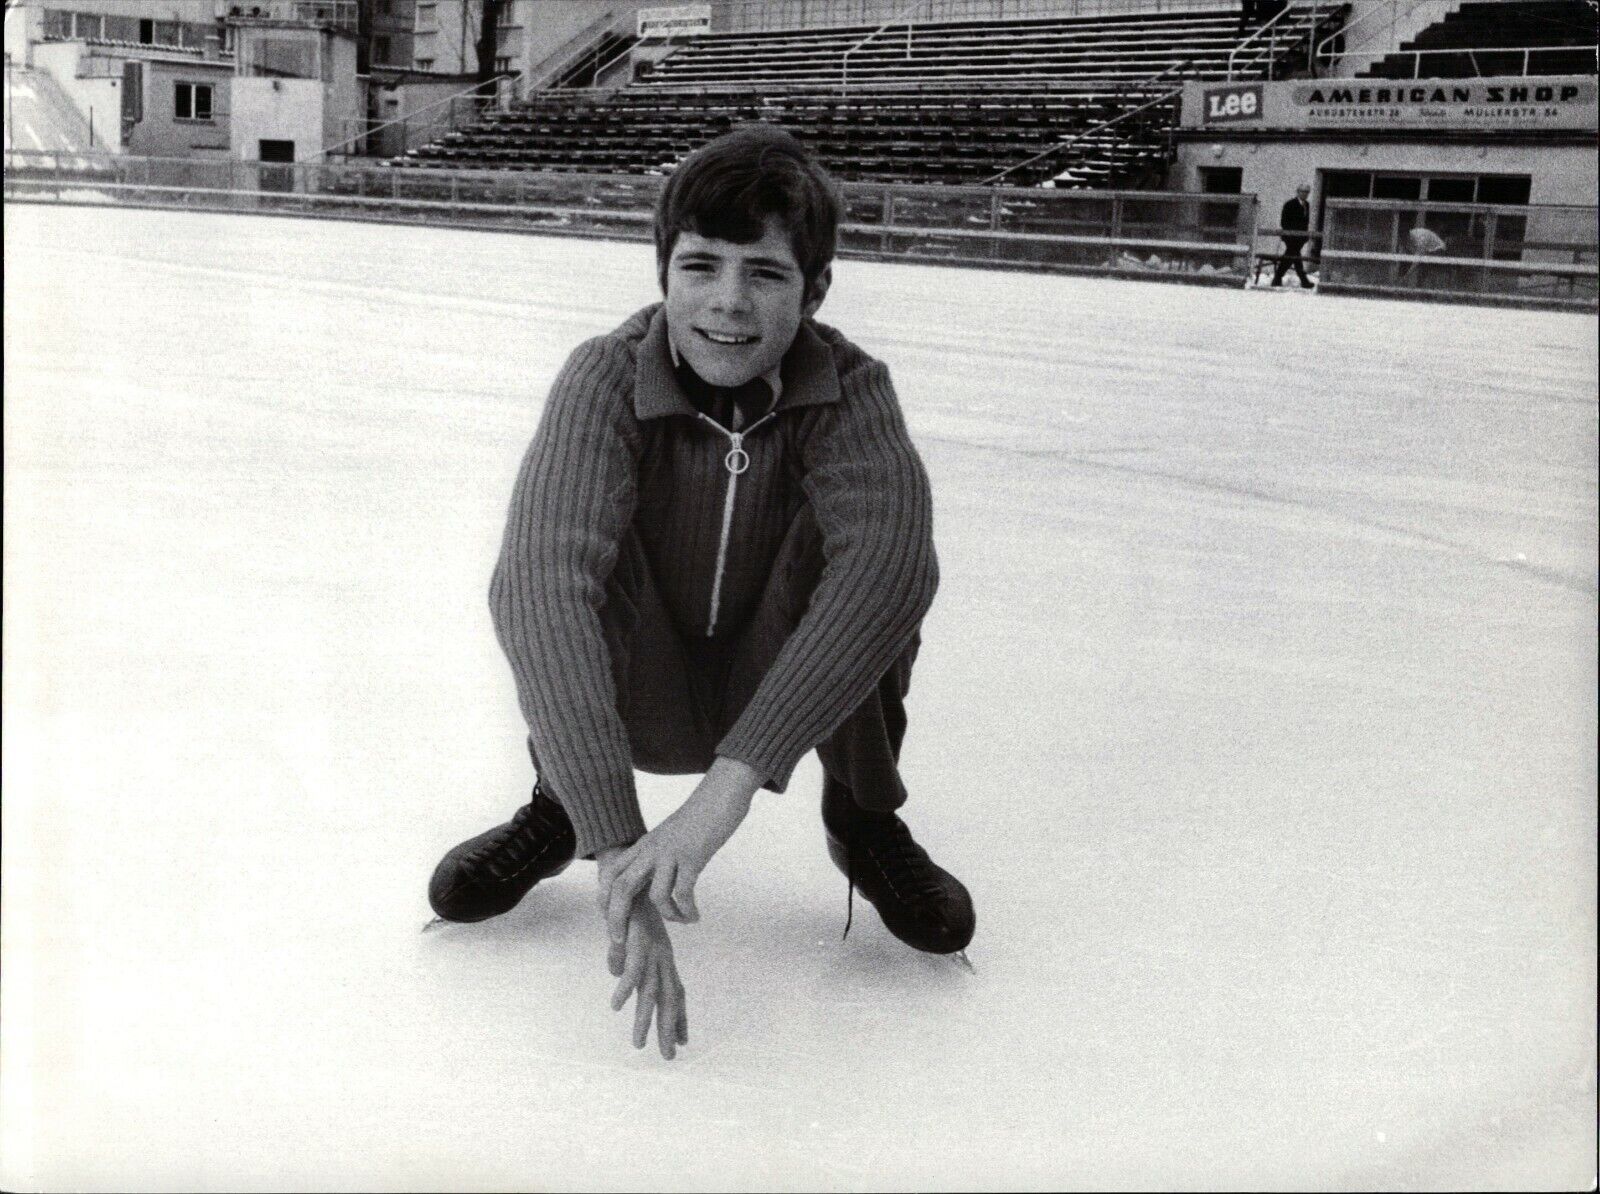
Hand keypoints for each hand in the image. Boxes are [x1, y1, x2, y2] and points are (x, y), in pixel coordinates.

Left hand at [597, 758, 760, 938]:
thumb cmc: (700, 814)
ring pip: (655, 896)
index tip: (610, 919)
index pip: (612, 872)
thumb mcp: (671, 833)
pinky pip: (684, 892)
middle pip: (622, 888)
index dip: (605, 898)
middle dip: (617, 918)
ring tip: (682, 920)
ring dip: (668, 916)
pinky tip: (696, 916)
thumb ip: (659, 852)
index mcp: (645, 844)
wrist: (721, 792)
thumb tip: (656, 872)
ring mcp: (672, 852)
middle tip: (621, 942)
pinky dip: (688, 910)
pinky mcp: (693, 856)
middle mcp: (653, 849)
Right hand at [607, 897, 687, 1059]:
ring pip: (651, 990)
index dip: (678, 1017)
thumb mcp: (626, 935)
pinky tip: (617, 1005)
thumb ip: (624, 956)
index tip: (683, 1042)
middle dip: (668, 1028)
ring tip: (638, 1043)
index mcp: (661, 958)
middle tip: (669, 1055)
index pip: (674, 992)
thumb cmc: (630, 906)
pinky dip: (625, 987)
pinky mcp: (637, 940)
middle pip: (668, 998)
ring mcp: (651, 949)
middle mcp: (660, 956)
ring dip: (644, 1018)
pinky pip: (632, 968)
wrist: (632, 875)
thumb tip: (616, 973)